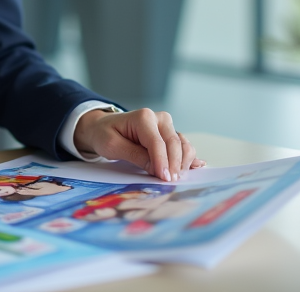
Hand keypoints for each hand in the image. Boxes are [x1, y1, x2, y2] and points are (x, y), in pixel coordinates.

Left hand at [73, 108, 205, 180]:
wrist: (103, 127)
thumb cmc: (105, 135)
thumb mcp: (113, 146)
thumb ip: (135, 156)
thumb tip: (157, 169)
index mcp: (143, 117)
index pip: (157, 142)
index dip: (162, 162)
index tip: (164, 179)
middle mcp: (159, 118)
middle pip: (174, 143)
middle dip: (174, 165)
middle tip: (170, 183)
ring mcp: (166, 125)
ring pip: (183, 144)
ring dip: (183, 162)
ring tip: (176, 178)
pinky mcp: (170, 134)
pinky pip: (184, 146)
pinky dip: (189, 157)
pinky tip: (197, 167)